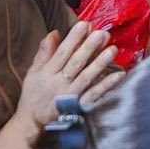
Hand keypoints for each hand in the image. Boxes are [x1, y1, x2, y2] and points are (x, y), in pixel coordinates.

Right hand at [15, 21, 122, 135]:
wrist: (31, 123)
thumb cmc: (33, 94)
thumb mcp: (33, 72)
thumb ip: (44, 53)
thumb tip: (53, 33)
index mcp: (47, 73)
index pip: (62, 53)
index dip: (73, 39)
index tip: (84, 24)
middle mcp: (59, 83)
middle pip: (76, 64)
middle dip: (89, 48)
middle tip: (101, 33)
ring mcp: (70, 96)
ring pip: (86, 78)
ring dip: (99, 64)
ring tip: (112, 50)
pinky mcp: (79, 107)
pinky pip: (94, 95)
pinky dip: (106, 86)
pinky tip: (118, 75)